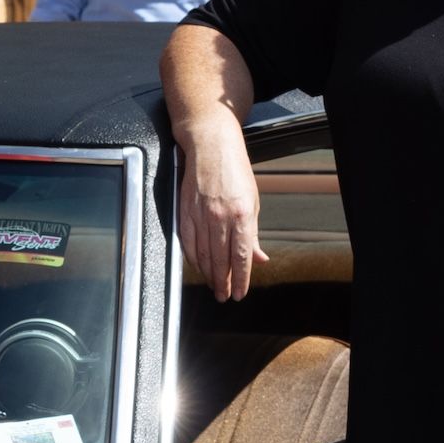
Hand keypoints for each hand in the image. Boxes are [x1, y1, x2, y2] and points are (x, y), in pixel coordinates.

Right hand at [177, 131, 262, 300]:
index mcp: (242, 215)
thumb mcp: (253, 202)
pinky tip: (198, 266)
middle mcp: (220, 217)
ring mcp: (200, 215)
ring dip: (208, 274)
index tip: (240, 293)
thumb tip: (259, 258)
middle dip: (222, 282)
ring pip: (202, 255)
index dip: (241, 279)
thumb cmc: (235, 171)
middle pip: (220, 260)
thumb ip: (253, 234)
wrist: (211, 146)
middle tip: (224, 296)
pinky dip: (192, 258)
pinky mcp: (185, 212)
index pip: (241, 256)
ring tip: (213, 285)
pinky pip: (187, 243)